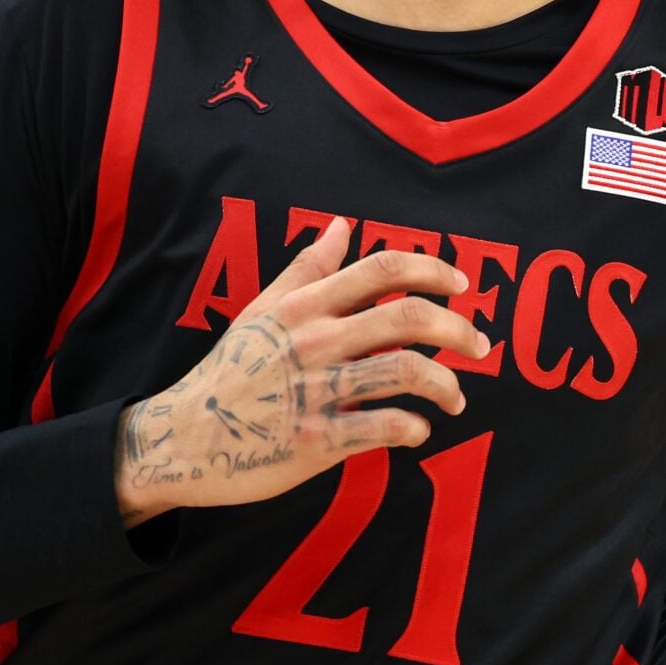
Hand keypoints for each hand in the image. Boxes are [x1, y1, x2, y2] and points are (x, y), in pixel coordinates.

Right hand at [114, 216, 491, 524]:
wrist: (184, 437)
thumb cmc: (231, 371)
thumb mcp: (263, 310)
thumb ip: (308, 268)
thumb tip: (342, 224)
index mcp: (304, 306)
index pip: (381, 270)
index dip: (431, 269)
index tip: (461, 284)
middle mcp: (315, 341)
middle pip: (408, 319)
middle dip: (459, 329)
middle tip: (481, 345)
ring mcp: (317, 391)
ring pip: (406, 372)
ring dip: (446, 385)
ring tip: (455, 398)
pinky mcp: (317, 440)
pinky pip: (383, 428)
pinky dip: (413, 428)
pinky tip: (417, 429)